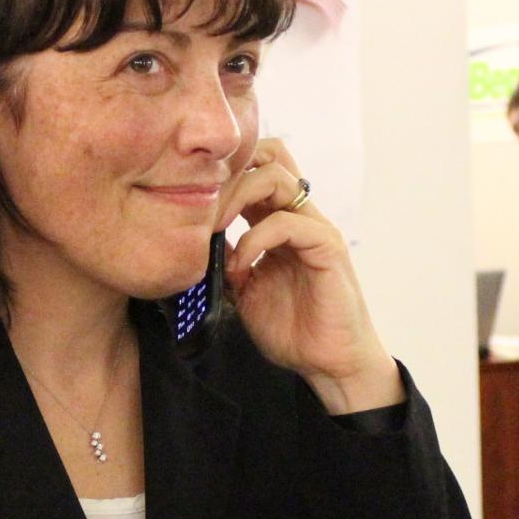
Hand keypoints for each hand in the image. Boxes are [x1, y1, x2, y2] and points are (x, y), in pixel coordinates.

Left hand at [217, 140, 400, 414]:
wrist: (327, 362)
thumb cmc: (291, 328)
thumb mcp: (243, 290)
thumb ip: (225, 261)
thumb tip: (195, 241)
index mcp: (277, 221)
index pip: (255, 167)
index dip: (222, 173)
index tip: (191, 202)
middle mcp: (298, 215)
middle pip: (268, 155)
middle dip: (227, 174)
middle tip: (200, 208)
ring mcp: (314, 228)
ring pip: (277, 177)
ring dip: (237, 197)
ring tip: (215, 228)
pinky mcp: (327, 248)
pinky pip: (289, 223)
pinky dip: (256, 239)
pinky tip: (241, 266)